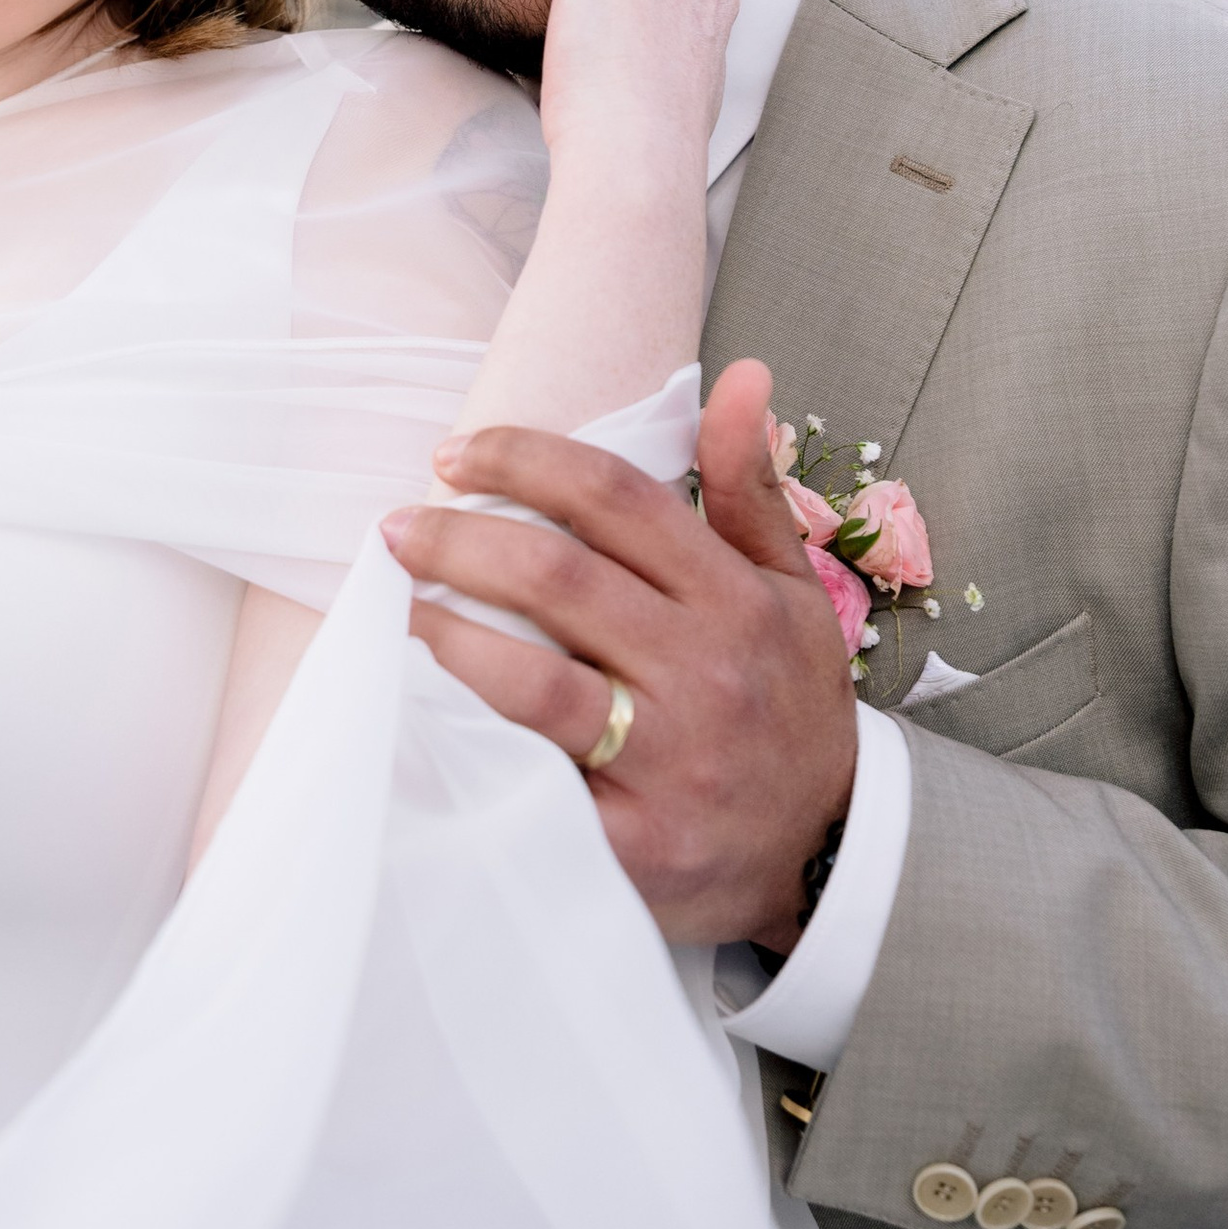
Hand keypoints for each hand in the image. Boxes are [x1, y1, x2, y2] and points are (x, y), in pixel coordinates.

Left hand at [384, 357, 855, 951]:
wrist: (833, 851)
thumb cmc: (792, 704)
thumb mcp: (792, 591)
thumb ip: (751, 488)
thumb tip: (742, 377)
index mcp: (733, 600)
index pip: (615, 498)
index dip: (523, 459)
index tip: (454, 453)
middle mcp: (703, 673)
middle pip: (558, 579)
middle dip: (458, 540)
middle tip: (397, 528)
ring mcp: (669, 763)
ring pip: (533, 683)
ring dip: (446, 637)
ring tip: (395, 611)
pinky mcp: (635, 845)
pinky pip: (532, 787)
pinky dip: (468, 748)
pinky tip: (417, 716)